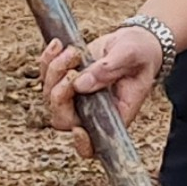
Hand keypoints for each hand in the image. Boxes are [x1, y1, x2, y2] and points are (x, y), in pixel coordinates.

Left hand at [40, 28, 163, 155]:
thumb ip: (109, 69)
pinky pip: (46, 76)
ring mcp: (77, 96)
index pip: (96, 143)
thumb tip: (81, 83)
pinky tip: (59, 44)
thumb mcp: (131, 56)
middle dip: (60, 95)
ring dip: (55, 71)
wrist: (135, 42)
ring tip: (74, 51)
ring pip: (50, 96)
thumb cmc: (140, 54)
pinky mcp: (66, 79)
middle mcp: (93, 110)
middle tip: (73, 70)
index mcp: (116, 113)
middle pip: (63, 119)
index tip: (78, 128)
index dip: (82, 143)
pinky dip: (48, 60)